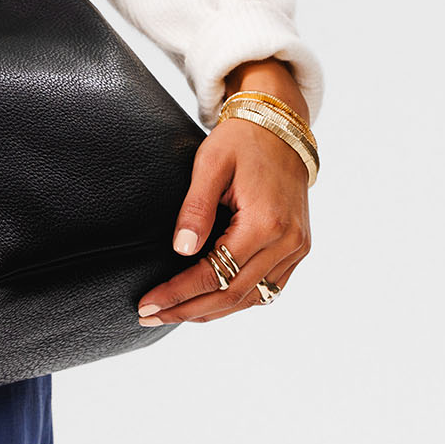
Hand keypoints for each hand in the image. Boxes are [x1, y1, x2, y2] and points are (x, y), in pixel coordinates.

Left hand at [134, 115, 311, 325]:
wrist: (280, 128)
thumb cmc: (241, 141)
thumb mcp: (210, 164)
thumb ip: (196, 208)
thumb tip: (181, 250)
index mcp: (266, 223)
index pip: (216, 274)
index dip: (179, 293)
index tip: (148, 303)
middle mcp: (287, 243)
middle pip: (233, 295)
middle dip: (187, 309)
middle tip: (148, 315)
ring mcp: (296, 249)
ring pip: (252, 298)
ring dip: (211, 311)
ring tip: (172, 313)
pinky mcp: (297, 249)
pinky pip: (267, 287)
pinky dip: (236, 299)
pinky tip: (208, 301)